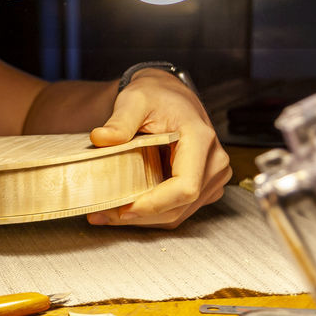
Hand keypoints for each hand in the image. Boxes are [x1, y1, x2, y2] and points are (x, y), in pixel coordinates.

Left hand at [85, 69, 230, 228]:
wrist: (169, 96)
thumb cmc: (156, 96)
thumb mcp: (134, 100)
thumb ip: (120, 121)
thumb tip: (101, 138)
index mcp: (201, 139)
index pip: (186, 186)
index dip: (155, 204)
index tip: (123, 208)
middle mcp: (214, 161)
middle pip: (180, 205)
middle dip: (140, 215)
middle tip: (102, 215)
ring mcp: (212, 177)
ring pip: (178, 213)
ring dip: (143, 219)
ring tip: (107, 214)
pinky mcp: (204, 187)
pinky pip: (178, 210)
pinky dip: (151, 214)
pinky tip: (124, 209)